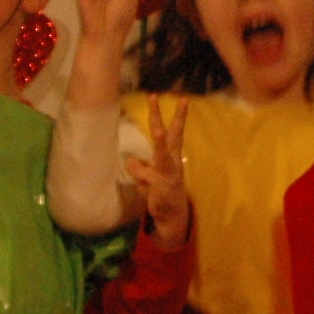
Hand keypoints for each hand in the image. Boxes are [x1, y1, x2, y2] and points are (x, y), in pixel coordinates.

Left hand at [125, 96, 191, 247]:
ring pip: (161, 154)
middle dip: (159, 117)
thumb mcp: (147, 177)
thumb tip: (130, 161)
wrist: (172, 215)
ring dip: (161, 142)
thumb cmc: (160, 192)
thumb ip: (138, 167)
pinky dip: (141, 184)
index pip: (175, 132)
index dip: (178, 116)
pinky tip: (148, 192)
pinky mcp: (162, 184)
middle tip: (154, 97)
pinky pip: (143, 177)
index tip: (183, 98)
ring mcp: (168, 171)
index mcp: (171, 155)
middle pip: (168, 134)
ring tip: (160, 131)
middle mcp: (172, 160)